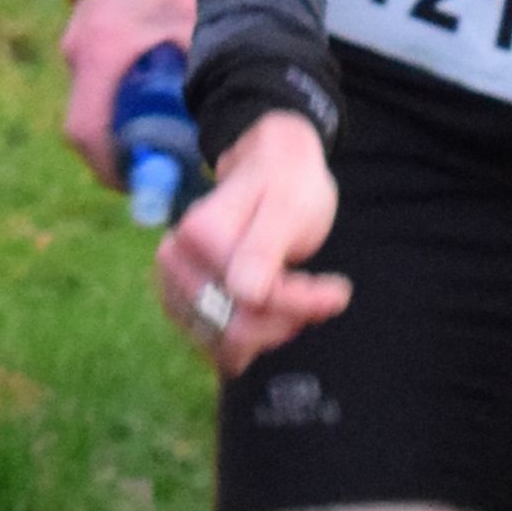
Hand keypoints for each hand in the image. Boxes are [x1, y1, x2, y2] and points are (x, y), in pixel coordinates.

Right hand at [61, 0, 192, 178]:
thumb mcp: (195, 22)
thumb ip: (203, 67)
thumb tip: (226, 125)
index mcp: (102, 49)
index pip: (87, 131)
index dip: (110, 168)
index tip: (140, 184)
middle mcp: (78, 50)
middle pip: (86, 128)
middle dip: (119, 156)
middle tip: (158, 168)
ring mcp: (75, 46)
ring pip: (90, 110)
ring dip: (119, 131)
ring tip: (161, 139)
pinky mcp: (81, 44)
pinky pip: (94, 90)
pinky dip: (118, 107)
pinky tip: (152, 106)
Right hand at [156, 112, 349, 370]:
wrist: (274, 166)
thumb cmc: (286, 180)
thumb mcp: (287, 205)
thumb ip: (264, 247)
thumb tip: (244, 293)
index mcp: (199, 234)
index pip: (248, 299)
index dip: (296, 302)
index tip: (336, 291)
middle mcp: (177, 262)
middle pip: (233, 329)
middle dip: (283, 320)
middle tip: (322, 297)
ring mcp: (175, 285)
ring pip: (226, 344)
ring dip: (272, 329)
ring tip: (302, 299)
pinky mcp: (183, 304)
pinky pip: (219, 344)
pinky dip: (255, 335)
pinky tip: (279, 311)